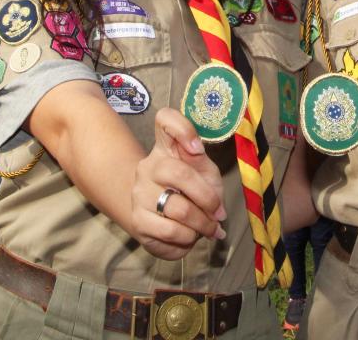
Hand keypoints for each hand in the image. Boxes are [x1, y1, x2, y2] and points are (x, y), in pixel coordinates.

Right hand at [131, 108, 226, 260]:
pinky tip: (191, 236)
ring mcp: (139, 193)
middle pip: (178, 172)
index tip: (198, 149)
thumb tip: (200, 165)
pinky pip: (171, 231)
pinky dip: (189, 238)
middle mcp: (148, 166)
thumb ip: (203, 166)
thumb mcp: (205, 174)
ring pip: (179, 209)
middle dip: (208, 199)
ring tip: (209, 228)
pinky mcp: (138, 220)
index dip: (182, 128)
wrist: (162, 220)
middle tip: (219, 214)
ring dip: (203, 224)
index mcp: (166, 147)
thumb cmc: (192, 192)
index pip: (165, 120)